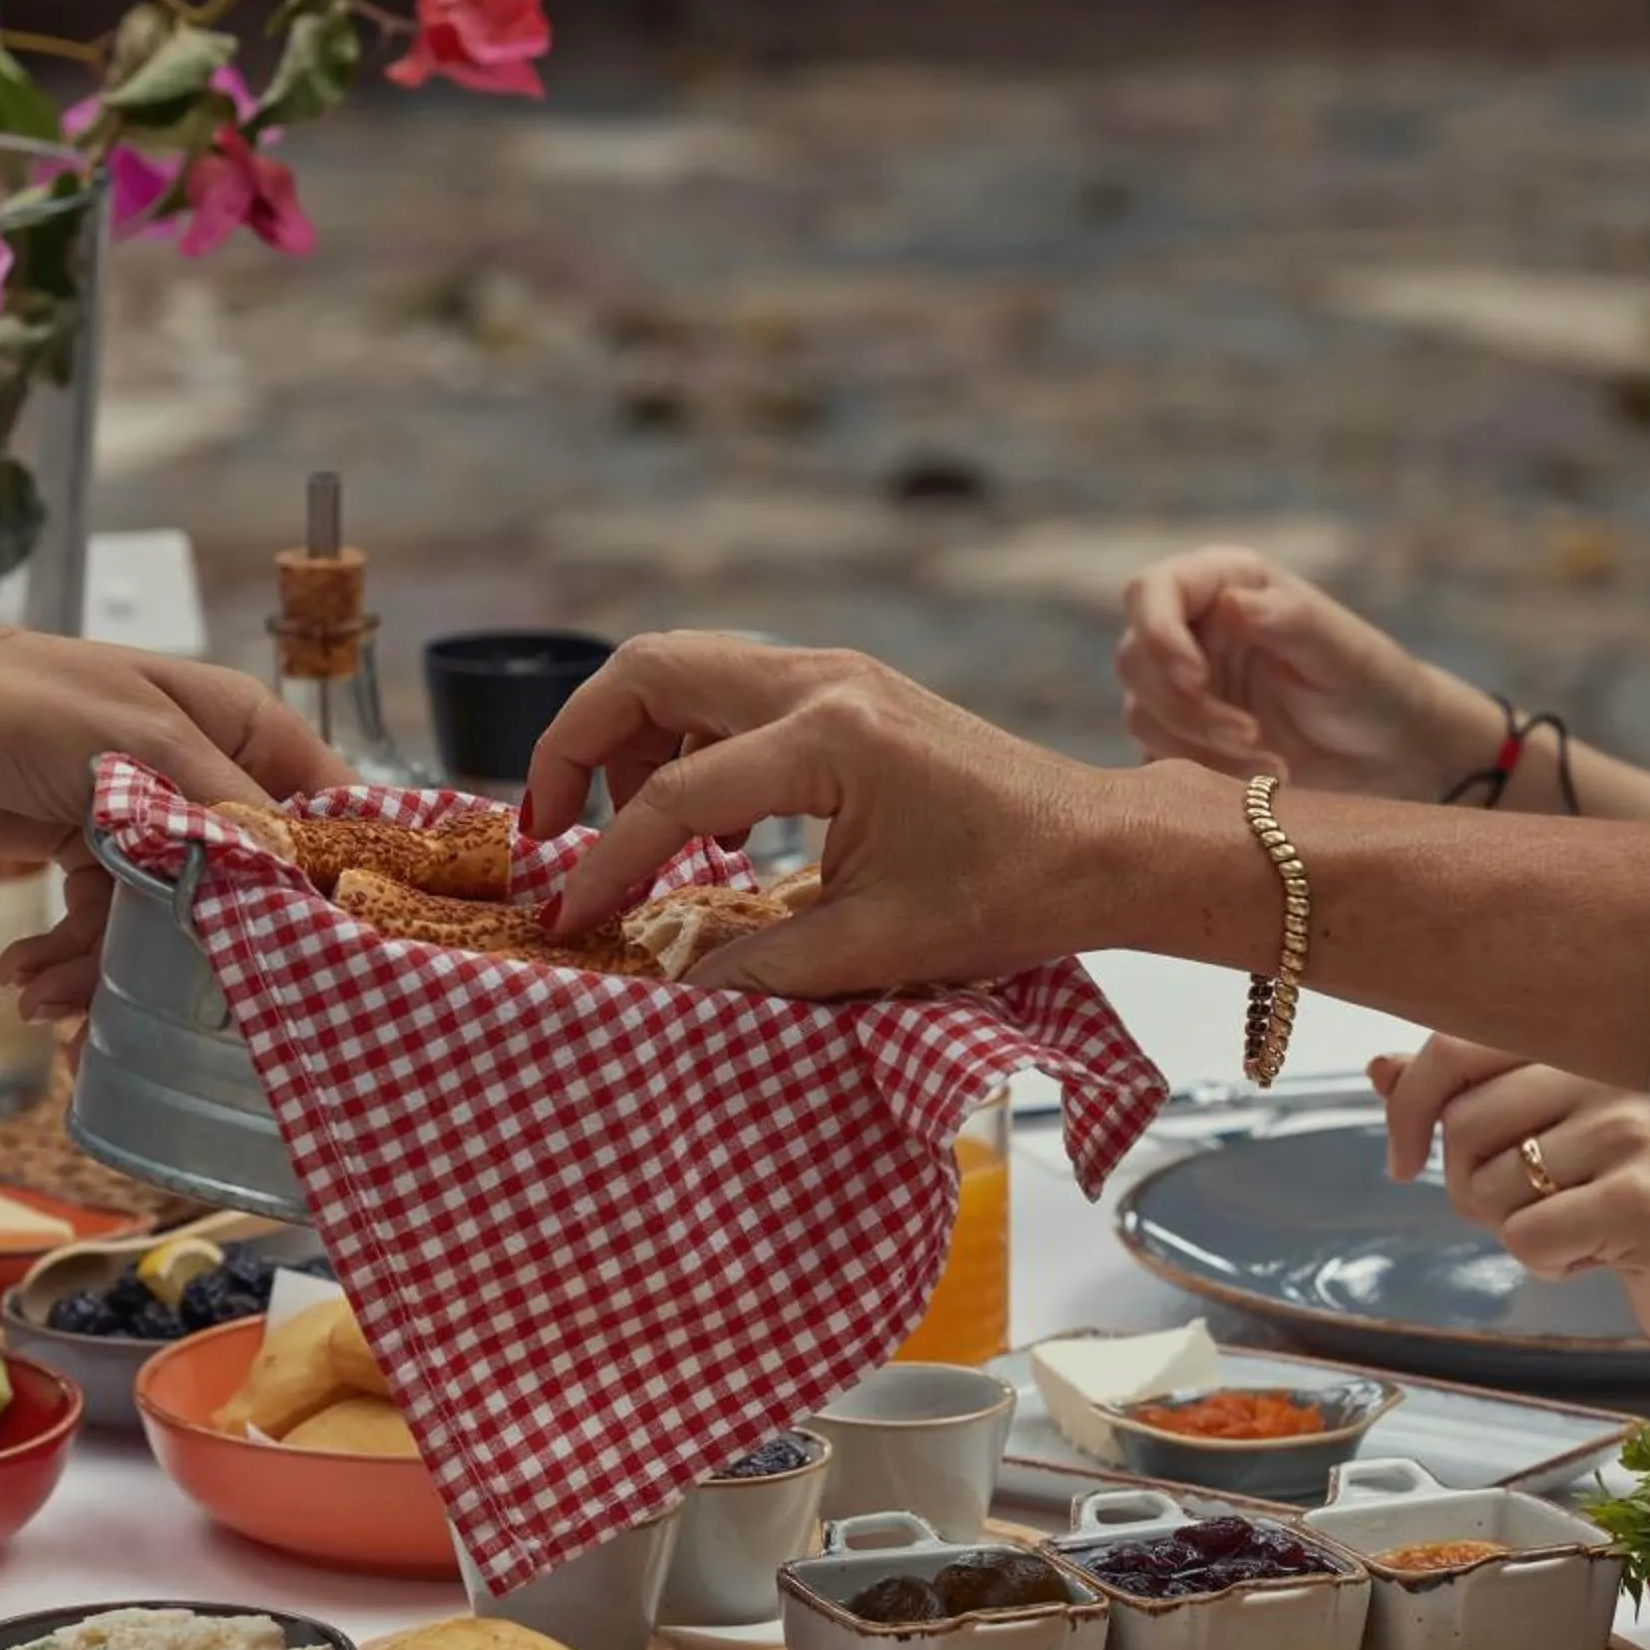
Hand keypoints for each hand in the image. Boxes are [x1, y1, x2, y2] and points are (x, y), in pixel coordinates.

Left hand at [0, 612, 346, 1027]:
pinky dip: (69, 964)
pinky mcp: (93, 860)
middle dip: (203, 955)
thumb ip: (225, 812)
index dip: (335, 884)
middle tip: (174, 1013)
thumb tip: (302, 885)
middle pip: (252, 887)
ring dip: (111, 973)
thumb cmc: (12, 703)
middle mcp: (208, 776)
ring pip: (174, 925)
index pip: (328, 810)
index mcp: (241, 727)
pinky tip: (24, 980)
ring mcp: (150, 824)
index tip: (330, 958)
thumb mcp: (134, 744)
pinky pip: (111, 932)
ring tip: (46, 1000)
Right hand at [526, 633, 1135, 997]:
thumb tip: (668, 984)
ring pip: (683, 665)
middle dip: (573, 742)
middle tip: (547, 825)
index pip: (672, 796)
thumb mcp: (875, 947)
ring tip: (623, 824)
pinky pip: (731, 687)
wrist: (1102, 847)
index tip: (568, 920)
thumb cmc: (1010, 893)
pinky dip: (686, 735)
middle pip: (646, 670)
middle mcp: (823, 681)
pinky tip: (708, 823)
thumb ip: (756, 965)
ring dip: (629, 733)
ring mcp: (837, 672)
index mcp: (829, 739)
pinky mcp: (849, 686)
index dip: (607, 864)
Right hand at [1116, 547, 1483, 795]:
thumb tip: (1230, 602)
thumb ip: (1290, 619)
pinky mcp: (1181, 739)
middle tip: (1249, 735)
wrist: (1391, 755)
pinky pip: (1157, 757)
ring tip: (1270, 767)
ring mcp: (1182, 686)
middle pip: (1135, 659)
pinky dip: (1202, 774)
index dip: (1157, 633)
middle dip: (1185, 706)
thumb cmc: (1373, 686)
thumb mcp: (1343, 650)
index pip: (1152, 590)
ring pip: (1141, 713)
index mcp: (1226, 585)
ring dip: (1198, 746)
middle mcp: (1192, 629)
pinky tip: (1257, 783)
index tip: (1195, 679)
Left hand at [1376, 1035, 1649, 1364]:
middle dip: (1469, 1186)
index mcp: (1581, 1044)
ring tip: (1581, 1225)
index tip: (1404, 1161)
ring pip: (1487, 1186)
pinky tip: (1602, 1255)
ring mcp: (1632, 1131)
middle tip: (1528, 1208)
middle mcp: (1610, 1073)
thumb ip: (1466, 1098)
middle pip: (1461, 1125)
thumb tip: (1379, 1069)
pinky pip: (1524, 1236)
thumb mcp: (1547, 1138)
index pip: (1452, 1048)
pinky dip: (1547, 1263)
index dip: (1408, 1109)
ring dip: (1513, 1229)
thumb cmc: (1634, 1200)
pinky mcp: (1642, 1198)